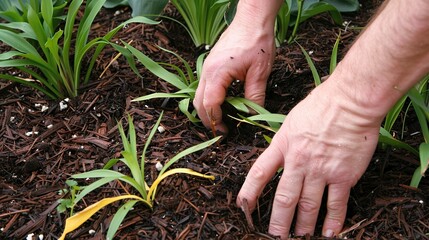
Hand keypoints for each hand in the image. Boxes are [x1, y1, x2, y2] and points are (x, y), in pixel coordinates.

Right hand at [193, 17, 275, 132]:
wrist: (252, 20)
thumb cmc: (257, 41)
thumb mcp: (260, 72)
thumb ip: (255, 96)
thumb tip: (251, 115)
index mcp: (217, 73)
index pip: (210, 104)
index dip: (215, 121)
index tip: (224, 131)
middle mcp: (207, 71)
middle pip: (198, 102)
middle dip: (207, 119)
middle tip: (221, 130)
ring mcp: (207, 67)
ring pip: (199, 95)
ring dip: (207, 109)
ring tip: (221, 119)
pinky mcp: (211, 65)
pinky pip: (205, 86)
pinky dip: (209, 98)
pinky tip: (223, 103)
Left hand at [236, 79, 382, 237]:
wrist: (350, 101)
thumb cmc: (322, 105)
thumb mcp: (292, 120)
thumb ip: (285, 141)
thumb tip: (280, 155)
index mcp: (283, 145)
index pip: (259, 174)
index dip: (248, 193)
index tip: (242, 207)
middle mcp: (299, 161)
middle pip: (284, 198)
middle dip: (278, 222)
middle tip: (274, 237)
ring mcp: (321, 170)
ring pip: (308, 205)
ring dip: (303, 225)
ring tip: (299, 237)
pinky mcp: (343, 175)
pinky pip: (336, 204)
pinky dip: (333, 221)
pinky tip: (329, 233)